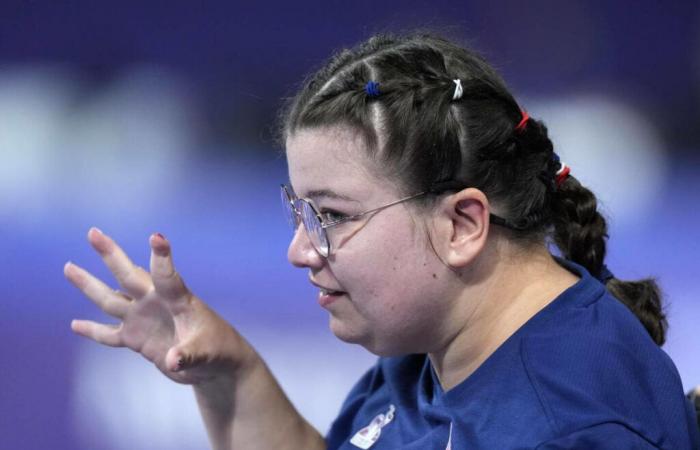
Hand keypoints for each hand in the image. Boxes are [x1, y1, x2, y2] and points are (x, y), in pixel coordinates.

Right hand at [65, 228, 251, 384]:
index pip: (168, 275)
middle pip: (128, 276)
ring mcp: (144, 319)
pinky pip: (109, 334)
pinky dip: (93, 331)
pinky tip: (75, 325)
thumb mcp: (206, 352)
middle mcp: (157, 303)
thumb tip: (172, 361)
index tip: (156, 236)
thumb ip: (188, 354)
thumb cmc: (217, 350)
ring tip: (69, 266)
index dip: (162, 257)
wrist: (215, 364)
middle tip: (93, 232)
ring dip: (89, 285)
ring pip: (111, 300)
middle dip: (110, 255)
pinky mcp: (137, 338)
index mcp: (179, 300)